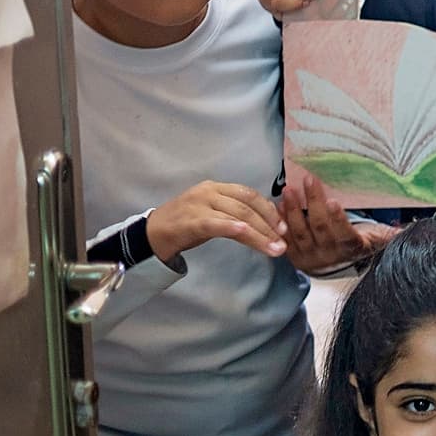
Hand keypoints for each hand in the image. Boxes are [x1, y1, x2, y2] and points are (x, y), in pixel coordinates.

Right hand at [145, 181, 286, 264]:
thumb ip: (234, 213)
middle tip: (284, 241)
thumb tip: (266, 222)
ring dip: (259, 234)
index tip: (283, 226)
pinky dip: (232, 227)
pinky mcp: (190, 220)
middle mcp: (210, 191)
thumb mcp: (212, 214)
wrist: (151, 234)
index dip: (269, 210)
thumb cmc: (185, 225)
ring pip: (238, 216)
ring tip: (274, 248)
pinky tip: (246, 233)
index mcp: (217, 187)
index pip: (250, 195)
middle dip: (269, 224)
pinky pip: (216, 223)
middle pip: (248, 206)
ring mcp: (200, 204)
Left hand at [279, 173, 397, 273]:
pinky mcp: (294, 256)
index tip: (334, 201)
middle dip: (313, 203)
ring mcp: (309, 257)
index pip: (343, 233)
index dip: (338, 218)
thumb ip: (392, 234)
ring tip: (289, 190)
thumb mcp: (377, 239)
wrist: (336, 267)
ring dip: (293, 210)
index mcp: (350, 248)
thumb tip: (415, 228)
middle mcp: (328, 255)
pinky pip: (285, 239)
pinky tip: (278, 205)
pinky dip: (281, 222)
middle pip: (319, 228)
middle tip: (309, 181)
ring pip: (299, 233)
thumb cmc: (358, 244)